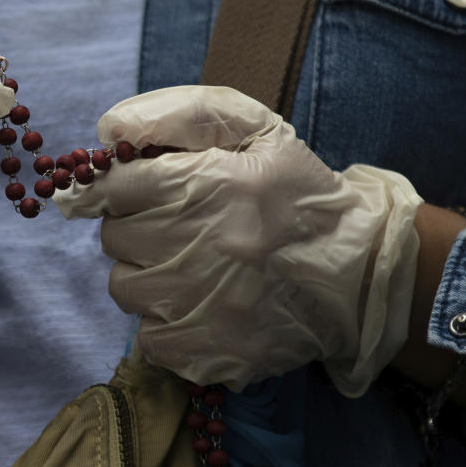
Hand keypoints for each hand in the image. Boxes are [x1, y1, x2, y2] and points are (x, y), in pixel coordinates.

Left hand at [56, 86, 421, 394]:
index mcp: (210, 186)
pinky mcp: (203, 353)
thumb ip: (180, 113)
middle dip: (138, 227)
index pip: (114, 187)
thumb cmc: (298, 195)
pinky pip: (147, 336)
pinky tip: (201, 304)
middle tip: (182, 227)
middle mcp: (197, 248)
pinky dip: (165, 321)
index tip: (139, 192)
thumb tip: (109, 131)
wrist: (356, 274)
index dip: (121, 187)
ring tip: (192, 266)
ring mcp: (198, 307)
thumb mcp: (256, 129)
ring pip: (124, 287)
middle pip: (113, 237)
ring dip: (148, 275)